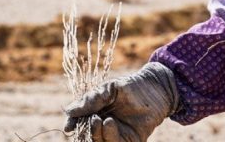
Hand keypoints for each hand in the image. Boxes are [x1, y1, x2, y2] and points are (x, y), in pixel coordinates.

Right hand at [64, 62, 178, 141]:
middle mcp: (104, 126)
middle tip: (93, 119)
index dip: (72, 125)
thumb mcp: (109, 89)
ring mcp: (116, 135)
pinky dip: (110, 137)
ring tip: (102, 120)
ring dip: (97, 134)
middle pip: (87, 137)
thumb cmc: (131, 86)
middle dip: (86, 131)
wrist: (155, 89)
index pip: (79, 123)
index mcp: (96, 113)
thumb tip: (69, 111)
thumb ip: (91, 100)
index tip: (69, 126)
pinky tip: (110, 123)